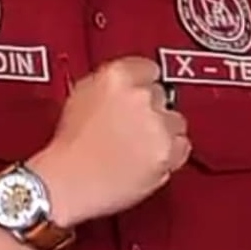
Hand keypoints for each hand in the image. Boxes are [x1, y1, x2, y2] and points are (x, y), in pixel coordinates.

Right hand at [30, 57, 189, 226]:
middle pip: (161, 95)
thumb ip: (110, 83)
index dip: (142, 84)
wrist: (68, 181)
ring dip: (161, 131)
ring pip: (175, 121)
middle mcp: (139, 96)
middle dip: (149, 109)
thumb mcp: (81, 95)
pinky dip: (171, 153)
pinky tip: (149, 157)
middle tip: (130, 125)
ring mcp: (155, 124)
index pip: (148, 68)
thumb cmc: (69, 145)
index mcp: (117, 76)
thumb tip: (128, 84)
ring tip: (137, 145)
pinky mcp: (166, 152)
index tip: (140, 92)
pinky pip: (182, 146)